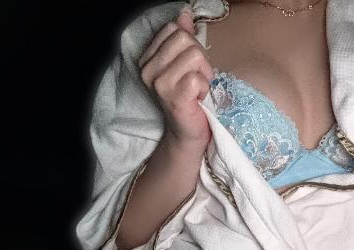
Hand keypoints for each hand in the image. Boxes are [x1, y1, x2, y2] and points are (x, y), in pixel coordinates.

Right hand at [138, 7, 213, 155]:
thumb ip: (184, 37)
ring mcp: (159, 83)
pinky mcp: (173, 97)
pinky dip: (204, 87)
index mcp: (148, 58)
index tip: (190, 67)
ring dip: (204, 74)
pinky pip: (197, 77)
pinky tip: (198, 98)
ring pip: (194, 55)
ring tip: (197, 89)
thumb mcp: (185, 63)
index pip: (174, 29)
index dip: (191, 45)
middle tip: (197, 79)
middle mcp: (148, 69)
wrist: (188, 131)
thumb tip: (185, 13)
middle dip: (200, 59)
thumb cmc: (190, 97)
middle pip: (185, 39)